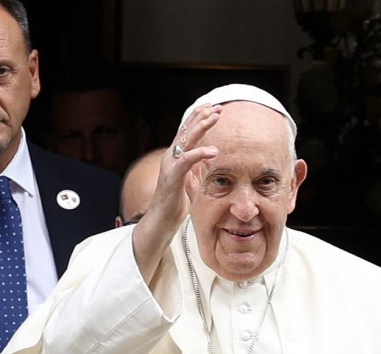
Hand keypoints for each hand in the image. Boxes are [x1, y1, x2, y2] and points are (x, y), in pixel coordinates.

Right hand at [131, 103, 221, 278]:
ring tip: (215, 117)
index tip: (214, 108)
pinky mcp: (172, 177)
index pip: (188, 132)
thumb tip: (210, 154)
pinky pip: (187, 161)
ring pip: (186, 140)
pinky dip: (200, 154)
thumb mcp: (192, 181)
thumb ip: (198, 166)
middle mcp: (172, 157)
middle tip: (216, 106)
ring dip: (201, 127)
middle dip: (201, 116)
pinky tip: (213, 151)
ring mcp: (170, 165)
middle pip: (186, 130)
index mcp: (177, 157)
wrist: (163, 220)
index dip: (200, 118)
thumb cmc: (176, 202)